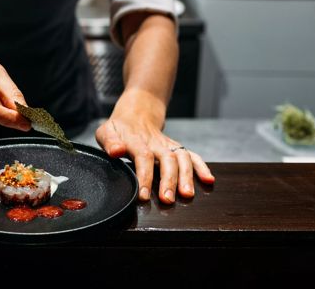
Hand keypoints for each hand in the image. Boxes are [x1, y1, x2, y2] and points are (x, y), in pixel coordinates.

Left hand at [95, 89, 214, 202]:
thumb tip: (116, 151)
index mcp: (136, 140)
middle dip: (169, 180)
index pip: (143, 157)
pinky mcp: (176, 148)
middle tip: (167, 199)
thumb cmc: (118, 129)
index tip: (143, 195)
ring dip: (187, 176)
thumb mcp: (106, 131)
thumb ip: (109, 142)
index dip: (144, 176)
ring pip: (182, 158)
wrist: (136, 113)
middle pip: (167, 159)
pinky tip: (208, 180)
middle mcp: (155, 143)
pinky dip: (202, 167)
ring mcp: (168, 145)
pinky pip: (192, 155)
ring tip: (187, 195)